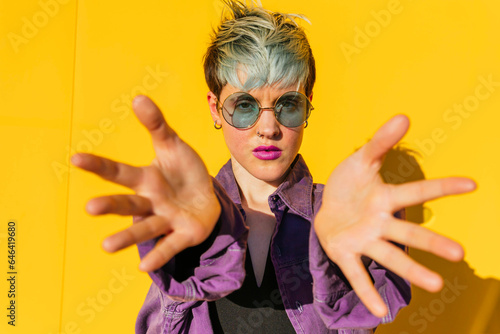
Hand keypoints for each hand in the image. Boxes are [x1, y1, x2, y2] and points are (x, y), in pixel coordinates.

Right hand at [71, 95, 220, 271]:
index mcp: (146, 179)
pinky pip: (171, 244)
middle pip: (129, 203)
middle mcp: (152, 201)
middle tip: (90, 209)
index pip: (119, 171)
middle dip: (111, 206)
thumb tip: (138, 97)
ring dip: (128, 236)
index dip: (99, 165)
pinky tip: (146, 267)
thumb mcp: (173, 145)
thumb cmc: (184, 173)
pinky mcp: (184, 233)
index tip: (76, 158)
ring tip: (107, 246)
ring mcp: (167, 219)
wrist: (208, 197)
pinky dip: (159, 253)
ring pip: (146, 227)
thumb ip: (157, 125)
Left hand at [314, 114, 475, 317]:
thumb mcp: (360, 160)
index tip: (473, 184)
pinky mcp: (345, 253)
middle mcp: (380, 223)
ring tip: (436, 286)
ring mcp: (364, 240)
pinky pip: (357, 273)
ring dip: (411, 270)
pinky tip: (378, 312)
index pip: (417, 192)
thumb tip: (404, 116)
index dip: (442, 187)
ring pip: (390, 256)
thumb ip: (380, 143)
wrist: (325, 205)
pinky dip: (367, 290)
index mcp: (385, 198)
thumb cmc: (349, 185)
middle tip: (459, 254)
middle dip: (432, 243)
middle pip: (408, 233)